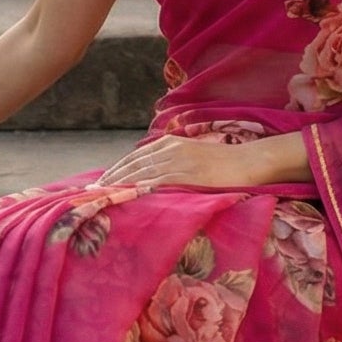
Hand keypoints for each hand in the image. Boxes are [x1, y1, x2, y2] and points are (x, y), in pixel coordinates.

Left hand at [98, 133, 278, 194]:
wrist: (251, 161)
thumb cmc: (225, 163)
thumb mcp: (194, 157)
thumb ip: (173, 165)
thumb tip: (154, 181)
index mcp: (171, 144)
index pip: (135, 158)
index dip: (116, 171)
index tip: (99, 183)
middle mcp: (171, 149)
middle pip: (133, 165)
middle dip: (111, 179)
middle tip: (90, 193)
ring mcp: (179, 161)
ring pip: (141, 173)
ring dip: (120, 185)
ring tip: (102, 197)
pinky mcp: (189, 174)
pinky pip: (159, 182)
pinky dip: (141, 189)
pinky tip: (128, 197)